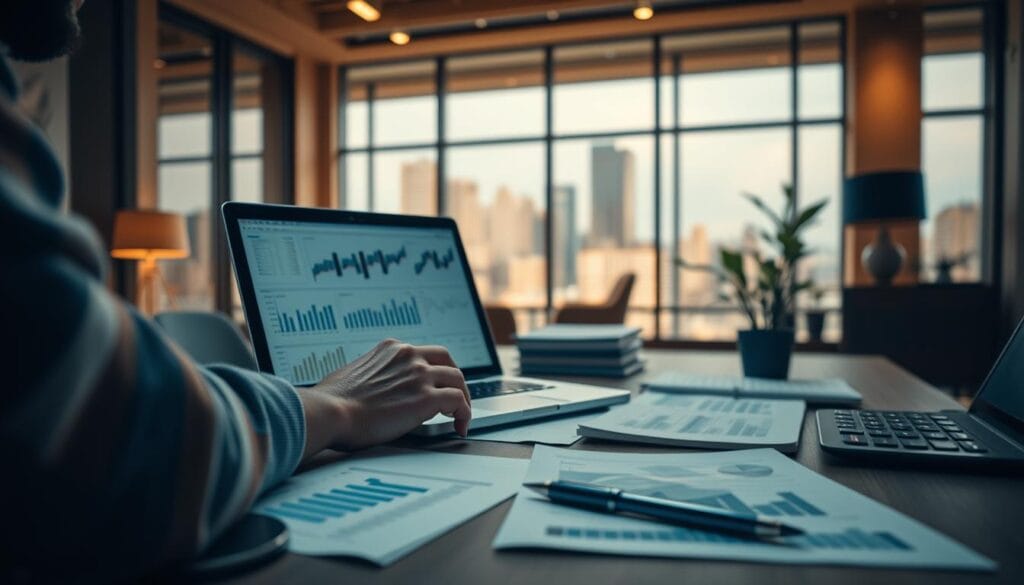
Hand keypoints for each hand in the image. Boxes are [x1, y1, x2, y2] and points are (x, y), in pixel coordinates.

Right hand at [299, 339, 470, 456]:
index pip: (422, 354)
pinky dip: (465, 414)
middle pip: (446, 360)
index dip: (432, 370)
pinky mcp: (426, 397)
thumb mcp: (352, 374)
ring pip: (457, 379)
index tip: (433, 385)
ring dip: (463, 397)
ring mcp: (419, 375)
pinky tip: (460, 427)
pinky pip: (459, 401)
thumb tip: (369, 389)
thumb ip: (370, 375)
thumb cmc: (331, 401)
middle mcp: (408, 356)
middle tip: (454, 398)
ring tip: (460, 416)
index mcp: (391, 349)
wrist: (329, 412)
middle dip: (453, 378)